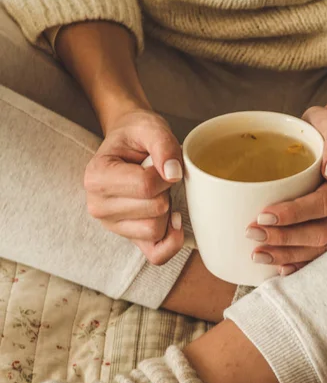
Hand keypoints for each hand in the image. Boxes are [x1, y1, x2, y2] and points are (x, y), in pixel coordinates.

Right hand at [84, 109, 183, 264]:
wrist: (130, 145)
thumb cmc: (138, 136)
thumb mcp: (150, 128)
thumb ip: (163, 144)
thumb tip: (173, 174)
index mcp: (96, 177)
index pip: (146, 185)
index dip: (164, 173)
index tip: (158, 163)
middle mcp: (98, 206)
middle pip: (155, 209)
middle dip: (166, 191)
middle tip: (157, 177)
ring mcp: (113, 227)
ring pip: (158, 229)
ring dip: (167, 210)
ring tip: (156, 192)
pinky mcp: (130, 240)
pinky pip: (157, 255)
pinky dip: (172, 241)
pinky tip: (174, 221)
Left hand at [245, 106, 326, 274]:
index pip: (324, 203)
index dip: (294, 214)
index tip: (262, 215)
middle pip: (323, 232)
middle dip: (286, 238)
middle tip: (252, 235)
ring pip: (322, 247)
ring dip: (289, 254)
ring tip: (258, 254)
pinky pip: (322, 252)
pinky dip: (301, 262)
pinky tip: (280, 268)